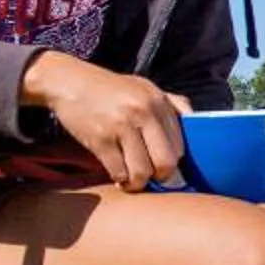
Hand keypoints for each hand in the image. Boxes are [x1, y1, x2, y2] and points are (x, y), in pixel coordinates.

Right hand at [21, 52, 189, 191]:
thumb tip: (196, 122)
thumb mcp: (144, 87)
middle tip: (152, 177)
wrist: (68, 81)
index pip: (180, 145)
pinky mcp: (100, 139)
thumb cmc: (109, 88)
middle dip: (161, 177)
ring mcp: (121, 126)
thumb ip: (172, 104)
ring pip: (142, 172)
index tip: (164, 167)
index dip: (175, 162)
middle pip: (166, 162)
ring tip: (133, 180)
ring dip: (138, 183)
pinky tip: (117, 174)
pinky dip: (119, 179)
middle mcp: (143, 112)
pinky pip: (118, 172)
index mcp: (157, 101)